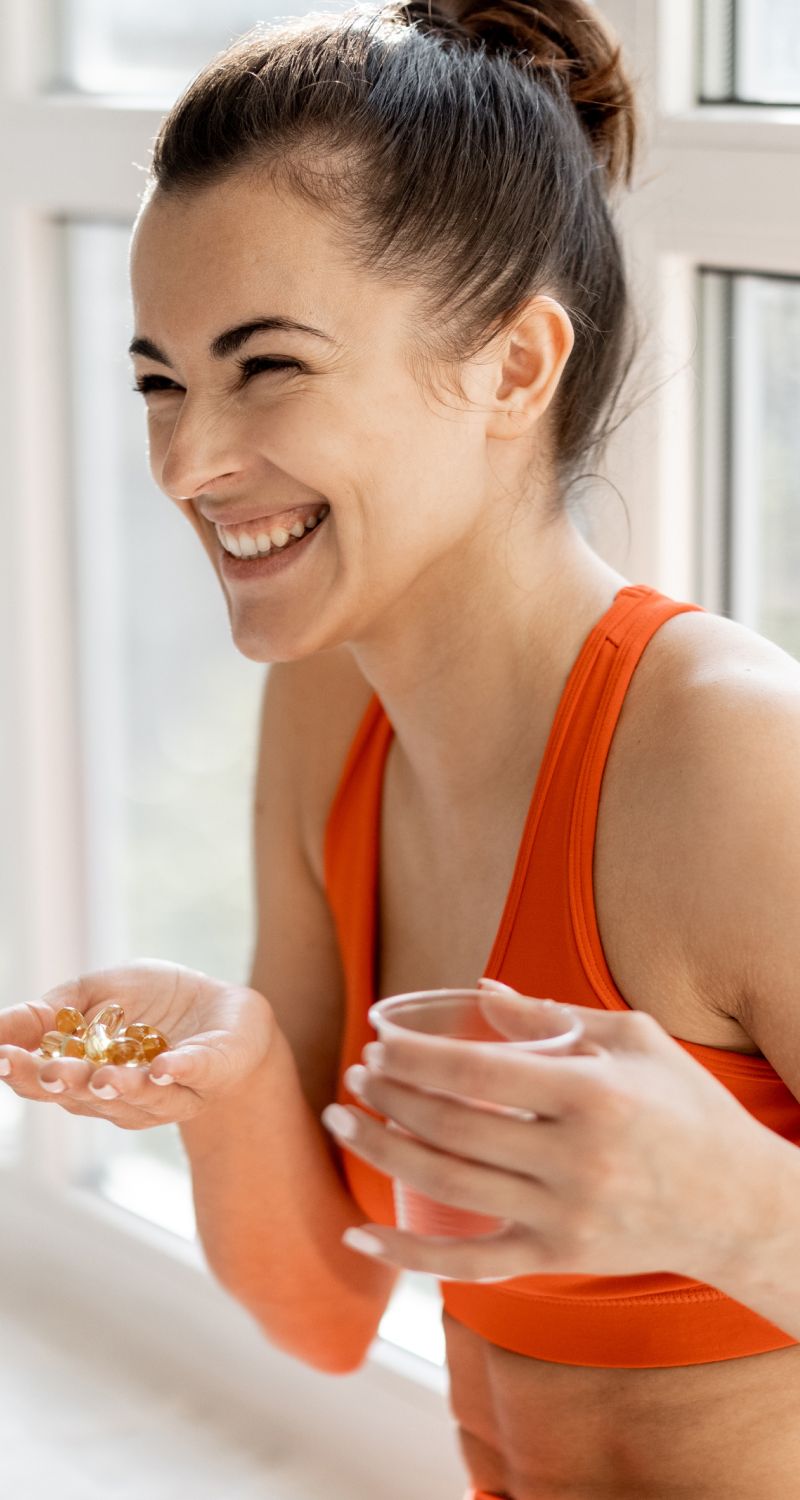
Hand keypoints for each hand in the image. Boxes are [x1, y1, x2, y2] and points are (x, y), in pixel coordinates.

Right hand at [0, 958, 274, 1127]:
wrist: (225, 1007)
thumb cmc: (154, 1002)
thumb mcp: (96, 993)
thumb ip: (51, 1011)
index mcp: (89, 1078)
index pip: (48, 1083)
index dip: (24, 1074)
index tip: (1, 1059)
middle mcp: (125, 1098)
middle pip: (90, 1097)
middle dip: (69, 1083)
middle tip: (50, 1071)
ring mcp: (171, 1092)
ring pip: (142, 1096)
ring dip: (121, 1086)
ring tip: (103, 1077)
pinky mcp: (213, 1073)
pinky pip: (195, 1075)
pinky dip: (179, 1071)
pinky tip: (164, 1066)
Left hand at [323, 979, 776, 1286]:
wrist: (742, 1207)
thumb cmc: (690, 1108)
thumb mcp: (635, 1041)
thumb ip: (553, 1017)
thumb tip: (479, 993)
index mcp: (592, 1095)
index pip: (477, 1073)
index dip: (415, 1059)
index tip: (378, 1044)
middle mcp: (575, 1160)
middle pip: (451, 1128)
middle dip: (389, 1098)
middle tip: (354, 1076)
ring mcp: (564, 1217)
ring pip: (448, 1186)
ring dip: (384, 1151)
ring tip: (345, 1121)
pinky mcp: (557, 1260)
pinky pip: (467, 1263)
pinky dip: (406, 1257)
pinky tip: (357, 1236)